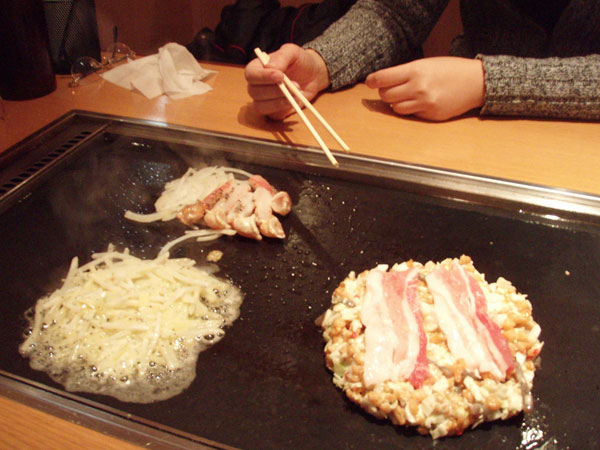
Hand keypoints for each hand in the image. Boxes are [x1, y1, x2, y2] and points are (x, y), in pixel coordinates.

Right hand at [245, 43, 329, 119]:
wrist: (313, 75)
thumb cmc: (300, 61)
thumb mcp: (292, 52)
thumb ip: (281, 57)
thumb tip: (269, 67)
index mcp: (257, 69)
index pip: (250, 75)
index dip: (263, 77)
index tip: (280, 76)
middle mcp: (257, 86)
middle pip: (255, 92)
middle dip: (275, 90)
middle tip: (294, 85)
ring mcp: (264, 101)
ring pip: (261, 107)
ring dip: (279, 102)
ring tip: (296, 94)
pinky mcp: (274, 112)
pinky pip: (274, 116)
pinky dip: (285, 110)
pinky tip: (296, 101)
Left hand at [365, 57, 484, 120]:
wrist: (475, 82)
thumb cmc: (450, 70)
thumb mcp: (427, 64)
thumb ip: (406, 72)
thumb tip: (383, 82)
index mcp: (416, 70)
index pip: (383, 78)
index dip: (372, 81)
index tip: (369, 82)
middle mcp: (418, 88)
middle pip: (386, 95)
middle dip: (385, 92)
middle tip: (390, 89)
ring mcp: (424, 104)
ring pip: (395, 108)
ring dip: (395, 103)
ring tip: (405, 96)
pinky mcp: (430, 116)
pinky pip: (410, 115)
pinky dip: (410, 109)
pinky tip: (419, 102)